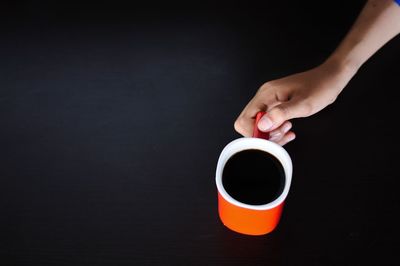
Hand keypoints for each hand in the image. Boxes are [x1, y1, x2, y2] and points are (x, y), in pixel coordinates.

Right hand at [234, 59, 356, 144]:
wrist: (331, 78)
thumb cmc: (321, 87)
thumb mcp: (303, 104)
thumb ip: (281, 114)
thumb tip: (262, 125)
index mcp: (266, 94)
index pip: (245, 119)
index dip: (255, 133)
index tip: (270, 138)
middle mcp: (264, 97)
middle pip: (248, 124)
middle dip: (263, 135)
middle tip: (281, 134)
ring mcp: (269, 101)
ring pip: (258, 125)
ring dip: (271, 134)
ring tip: (287, 131)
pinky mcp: (275, 106)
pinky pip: (268, 122)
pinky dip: (276, 131)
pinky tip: (289, 130)